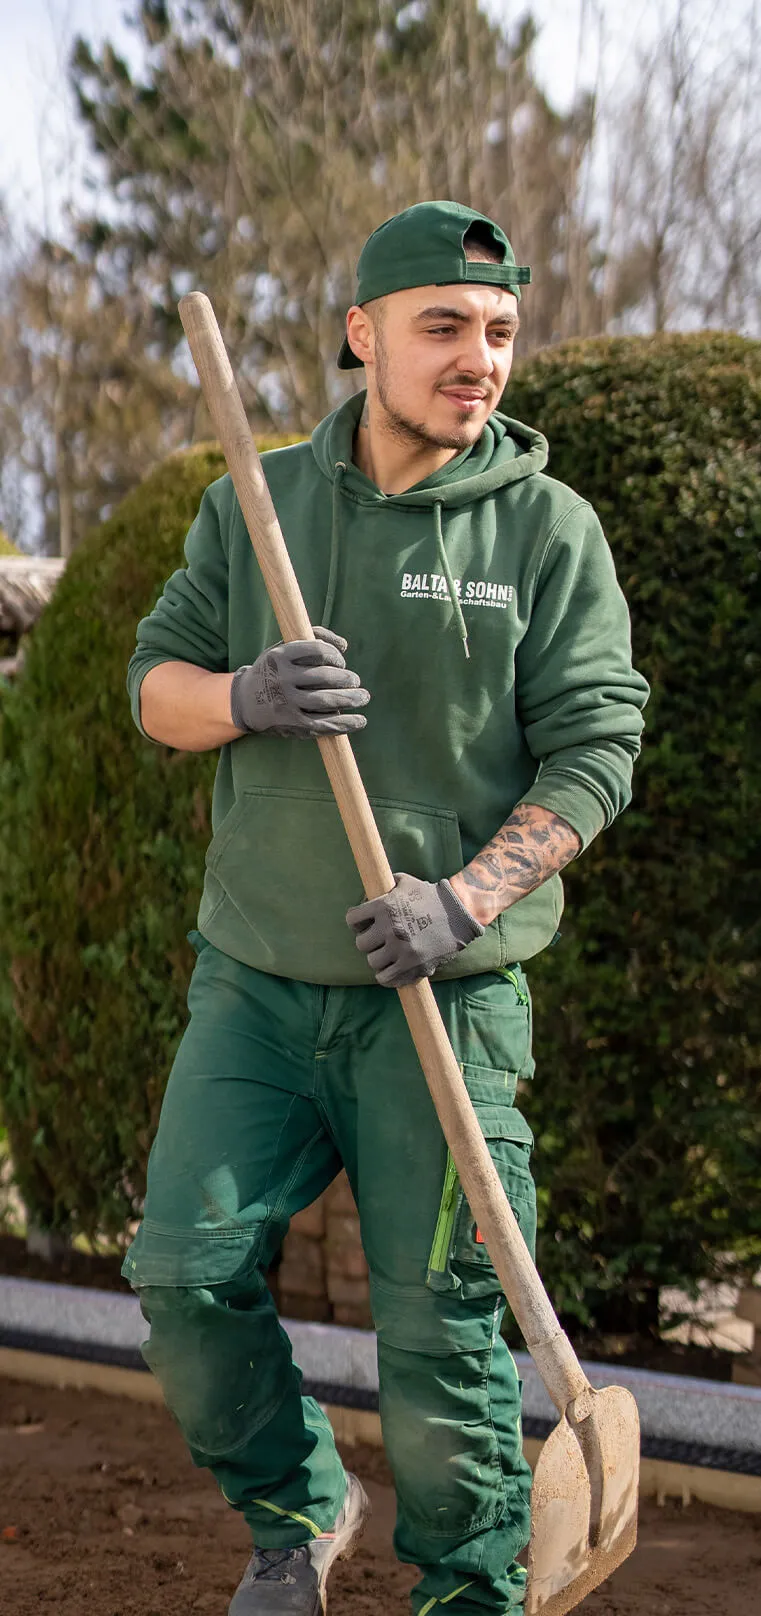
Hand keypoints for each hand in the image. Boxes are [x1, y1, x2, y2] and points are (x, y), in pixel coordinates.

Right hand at [230, 626, 369, 737]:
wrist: (244, 703)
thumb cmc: (273, 671)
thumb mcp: (284, 648)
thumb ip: (314, 637)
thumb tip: (344, 645)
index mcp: (280, 656)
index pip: (318, 651)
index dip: (336, 656)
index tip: (340, 663)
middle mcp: (282, 679)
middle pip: (325, 676)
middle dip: (347, 678)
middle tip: (355, 681)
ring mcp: (287, 703)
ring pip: (326, 700)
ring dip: (351, 698)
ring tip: (362, 697)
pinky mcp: (293, 724)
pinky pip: (324, 724)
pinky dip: (346, 723)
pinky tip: (360, 720)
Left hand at [346, 872, 483, 986]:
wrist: (459, 914)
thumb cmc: (431, 896)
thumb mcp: (405, 883)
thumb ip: (385, 886)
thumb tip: (368, 893)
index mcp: (384, 906)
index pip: (352, 919)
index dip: (356, 922)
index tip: (363, 925)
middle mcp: (390, 928)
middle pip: (361, 943)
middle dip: (369, 941)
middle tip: (379, 940)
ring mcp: (401, 949)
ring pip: (372, 962)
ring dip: (378, 958)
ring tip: (387, 954)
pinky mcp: (412, 965)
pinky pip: (386, 978)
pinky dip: (386, 975)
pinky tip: (390, 969)